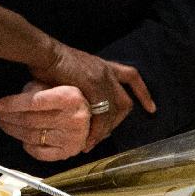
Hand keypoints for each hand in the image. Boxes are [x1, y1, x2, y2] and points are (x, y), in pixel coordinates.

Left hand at [0, 81, 90, 160]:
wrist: (94, 113)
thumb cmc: (69, 95)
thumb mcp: (55, 84)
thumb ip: (37, 89)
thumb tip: (14, 100)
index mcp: (70, 97)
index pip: (34, 102)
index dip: (12, 104)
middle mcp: (73, 118)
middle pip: (31, 120)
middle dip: (9, 118)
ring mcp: (72, 138)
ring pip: (33, 136)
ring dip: (14, 131)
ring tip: (5, 124)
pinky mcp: (69, 152)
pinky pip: (42, 153)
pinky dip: (28, 147)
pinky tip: (22, 139)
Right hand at [30, 44, 155, 151]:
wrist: (44, 52)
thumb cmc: (51, 61)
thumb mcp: (75, 71)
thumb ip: (83, 87)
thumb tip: (82, 106)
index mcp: (103, 66)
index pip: (131, 76)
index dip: (143, 93)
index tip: (151, 108)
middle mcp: (106, 71)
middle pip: (125, 101)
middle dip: (118, 122)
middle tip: (104, 135)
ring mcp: (101, 78)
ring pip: (114, 111)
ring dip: (105, 130)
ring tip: (91, 143)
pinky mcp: (93, 86)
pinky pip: (101, 115)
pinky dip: (96, 130)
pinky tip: (87, 138)